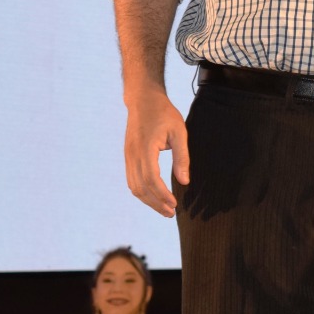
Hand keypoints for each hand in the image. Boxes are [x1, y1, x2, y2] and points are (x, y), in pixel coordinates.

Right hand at [123, 88, 188, 216]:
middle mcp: (133, 155)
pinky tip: (154, 197)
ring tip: (164, 209)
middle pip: (141, 188)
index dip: (162, 195)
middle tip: (171, 213)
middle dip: (156, 203)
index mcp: (146, 148)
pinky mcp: (128, 156)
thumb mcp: (179, 132)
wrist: (143, 99)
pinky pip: (132, 180)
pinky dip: (142, 192)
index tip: (175, 204)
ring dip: (148, 201)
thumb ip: (182, 157)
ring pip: (134, 186)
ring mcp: (128, 156)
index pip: (152, 180)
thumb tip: (184, 181)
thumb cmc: (164, 113)